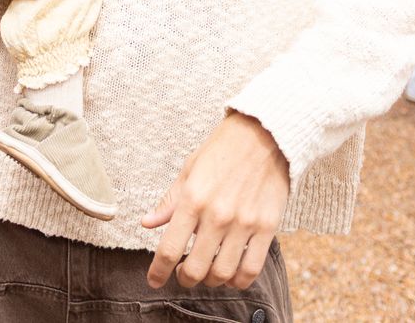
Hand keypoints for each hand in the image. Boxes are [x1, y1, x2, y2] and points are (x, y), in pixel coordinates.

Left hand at [142, 112, 289, 290]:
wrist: (264, 133)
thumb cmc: (223, 149)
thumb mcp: (190, 169)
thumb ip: (170, 201)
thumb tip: (147, 223)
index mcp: (193, 198)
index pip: (169, 249)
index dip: (158, 272)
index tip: (154, 280)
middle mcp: (217, 214)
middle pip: (196, 269)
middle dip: (185, 278)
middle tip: (183, 273)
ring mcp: (244, 222)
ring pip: (223, 274)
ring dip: (211, 281)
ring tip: (207, 272)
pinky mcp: (267, 226)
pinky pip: (251, 269)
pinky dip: (239, 280)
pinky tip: (232, 273)